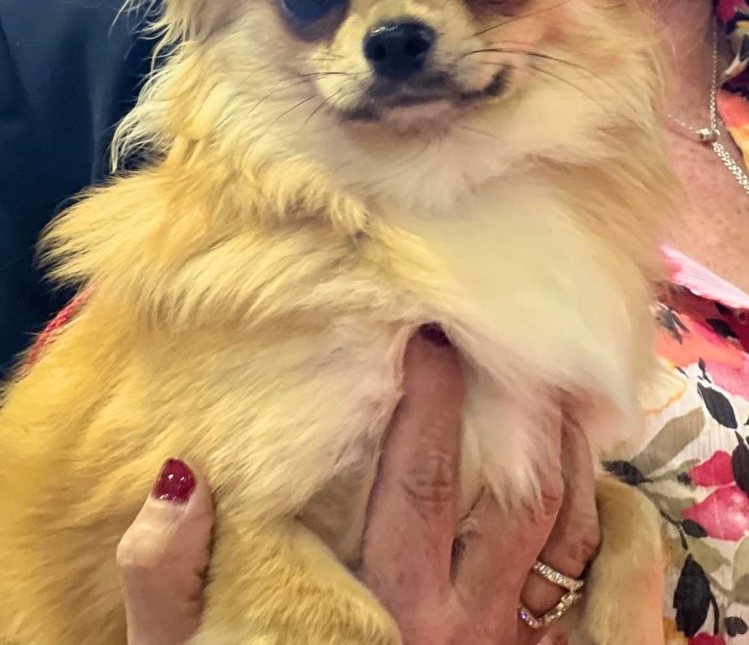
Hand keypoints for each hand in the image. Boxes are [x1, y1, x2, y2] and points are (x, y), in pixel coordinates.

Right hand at [116, 330, 598, 644]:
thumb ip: (169, 579)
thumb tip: (179, 480)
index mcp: (381, 606)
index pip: (420, 477)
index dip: (431, 394)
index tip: (429, 332)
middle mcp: (455, 621)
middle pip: (514, 493)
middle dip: (518, 406)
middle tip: (508, 337)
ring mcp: (505, 641)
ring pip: (563, 528)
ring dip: (566, 451)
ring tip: (553, 384)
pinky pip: (590, 577)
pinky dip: (594, 514)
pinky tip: (577, 467)